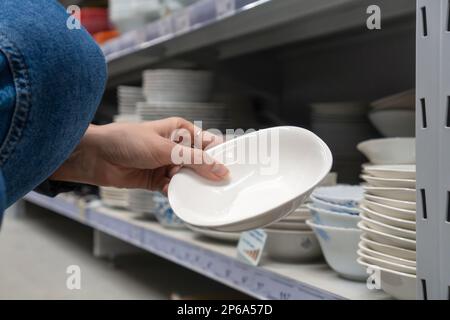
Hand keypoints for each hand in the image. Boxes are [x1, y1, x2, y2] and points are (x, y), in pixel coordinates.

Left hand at [51, 117, 228, 193]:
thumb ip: (194, 160)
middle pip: (200, 163)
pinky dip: (177, 192)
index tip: (233, 168)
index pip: (208, 143)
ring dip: (192, 185)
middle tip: (221, 186)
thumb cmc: (126, 141)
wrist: (94, 156)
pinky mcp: (156, 180)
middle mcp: (176, 147)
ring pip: (188, 177)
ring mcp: (166, 164)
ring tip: (201, 192)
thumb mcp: (165, 149)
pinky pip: (174, 188)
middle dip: (208, 174)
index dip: (221, 155)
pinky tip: (179, 195)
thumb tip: (220, 170)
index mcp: (180, 130)